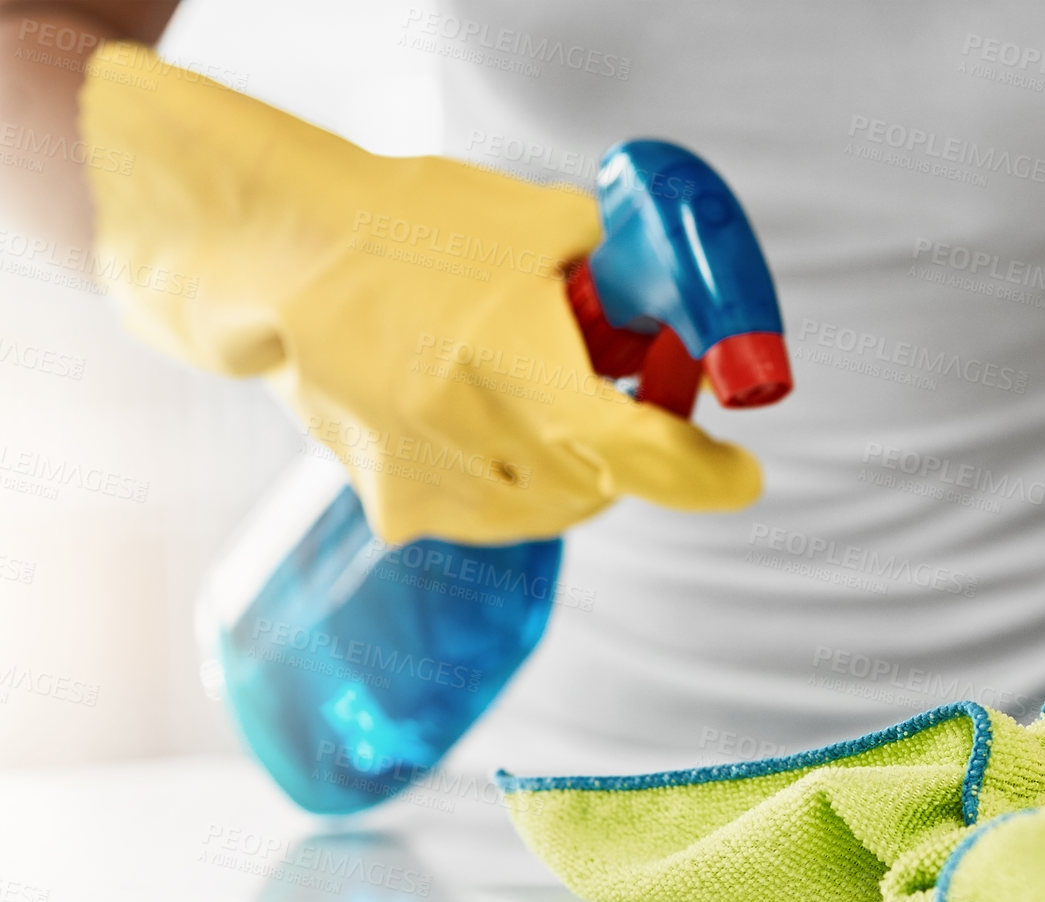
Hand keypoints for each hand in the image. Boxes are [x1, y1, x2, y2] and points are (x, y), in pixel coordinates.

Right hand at [79, 42, 758, 544]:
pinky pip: (484, 510)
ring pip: (548, 509)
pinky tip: (473, 417)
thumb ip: (621, 273)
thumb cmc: (413, 229)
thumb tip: (678, 299)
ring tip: (526, 393)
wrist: (284, 257)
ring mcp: (440, 490)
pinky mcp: (396, 506)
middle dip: (624, 448)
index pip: (654, 458)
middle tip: (616, 395)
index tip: (740, 474)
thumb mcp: (543, 227)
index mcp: (537, 383)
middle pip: (605, 485)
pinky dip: (503, 478)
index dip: (709, 474)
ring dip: (567, 467)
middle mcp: (492, 453)